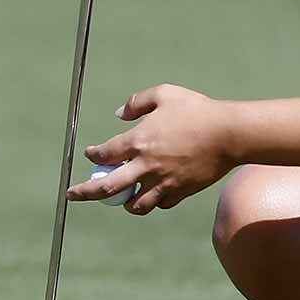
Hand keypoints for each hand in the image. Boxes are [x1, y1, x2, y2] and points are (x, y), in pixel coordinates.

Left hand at [69, 84, 233, 214]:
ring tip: (120, 199)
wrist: (228, 134)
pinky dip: (152, 201)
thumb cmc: (196, 110)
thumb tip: (118, 114)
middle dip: (85, 192)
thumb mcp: (164, 94)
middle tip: (71, 194)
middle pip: (107, 188)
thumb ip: (137, 102)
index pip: (104, 154)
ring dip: (123, 202)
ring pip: (134, 205)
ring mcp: (162, 182)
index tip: (90, 154)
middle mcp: (146, 166)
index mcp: (138, 140)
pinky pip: (160, 204)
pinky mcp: (179, 192)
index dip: (93, 155)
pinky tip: (151, 194)